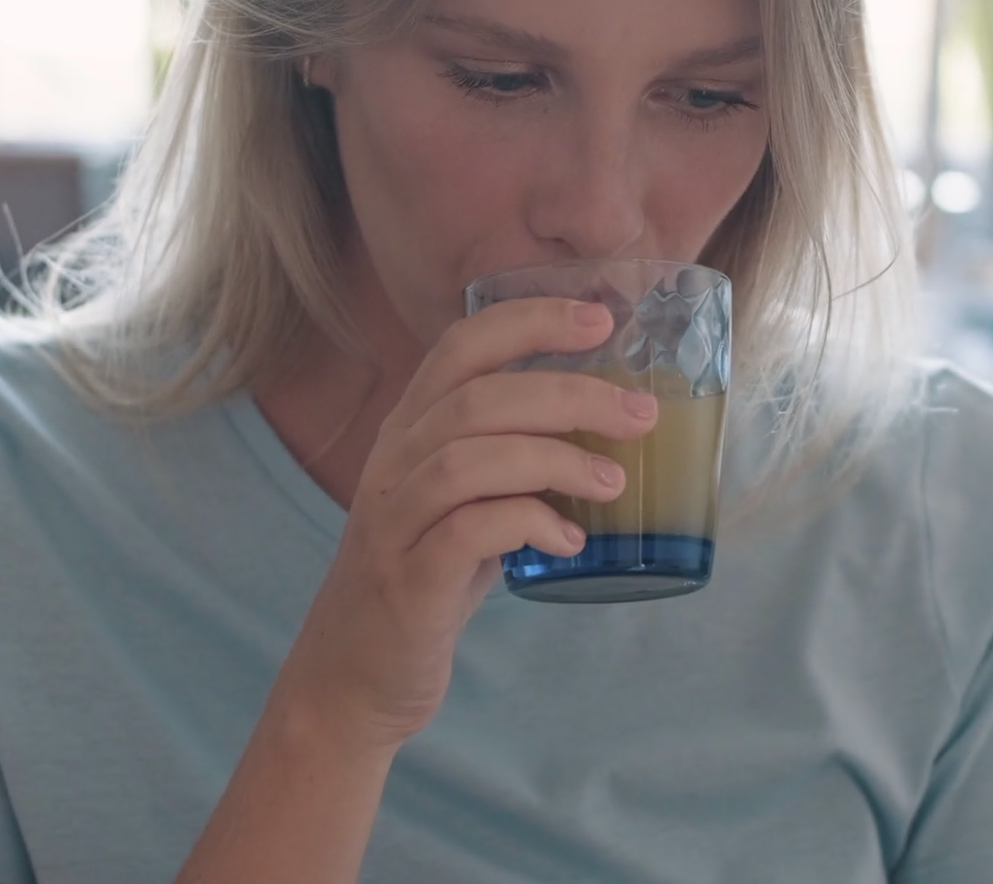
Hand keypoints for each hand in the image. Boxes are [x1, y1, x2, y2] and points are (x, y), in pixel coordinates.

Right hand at [276, 298, 657, 747]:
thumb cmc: (425, 577)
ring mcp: (394, 522)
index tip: (601, 318)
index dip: (530, 321)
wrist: (353, 674)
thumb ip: (513, 456)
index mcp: (410, 431)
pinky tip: (569, 541)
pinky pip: (467, 530)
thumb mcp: (463, 501)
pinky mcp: (407, 580)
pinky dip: (528, 523)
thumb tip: (610, 421)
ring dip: (556, 461)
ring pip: (470, 458)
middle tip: (639, 414)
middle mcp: (394, 464)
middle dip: (571, 394)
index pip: (461, 346)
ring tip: (614, 481)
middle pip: (480, 399)